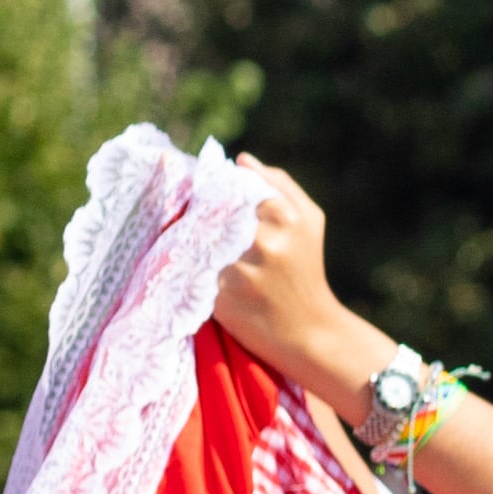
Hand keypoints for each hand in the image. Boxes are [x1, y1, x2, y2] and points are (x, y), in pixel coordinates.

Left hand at [210, 162, 391, 409]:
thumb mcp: (309, 221)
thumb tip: (241, 160)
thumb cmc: (308, 271)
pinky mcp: (223, 298)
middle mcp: (262, 241)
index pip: (226, 185)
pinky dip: (189, 267)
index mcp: (282, 215)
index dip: (208, 186)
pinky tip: (194, 268)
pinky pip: (192, 270)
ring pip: (196, 240)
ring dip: (187, 239)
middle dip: (194, 212)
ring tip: (190, 243)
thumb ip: (279, 184)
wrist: (310, 333)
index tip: (198, 190)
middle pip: (206, 211)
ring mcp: (241, 271)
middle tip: (182, 213)